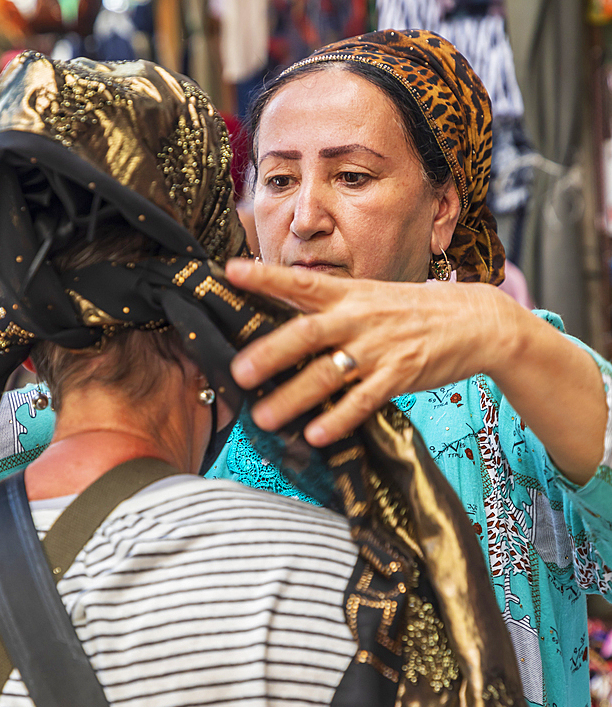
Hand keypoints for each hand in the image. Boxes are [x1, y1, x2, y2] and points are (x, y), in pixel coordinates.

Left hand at [225, 259, 496, 446]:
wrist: (475, 321)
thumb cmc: (413, 312)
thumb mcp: (372, 297)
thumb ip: (332, 307)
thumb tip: (283, 317)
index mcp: (350, 294)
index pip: (301, 283)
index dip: (264, 277)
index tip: (230, 272)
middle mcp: (359, 318)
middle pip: (305, 333)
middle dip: (269, 354)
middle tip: (238, 373)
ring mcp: (379, 348)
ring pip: (328, 374)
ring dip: (293, 397)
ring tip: (264, 417)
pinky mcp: (400, 376)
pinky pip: (363, 401)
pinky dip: (339, 419)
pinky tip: (316, 434)